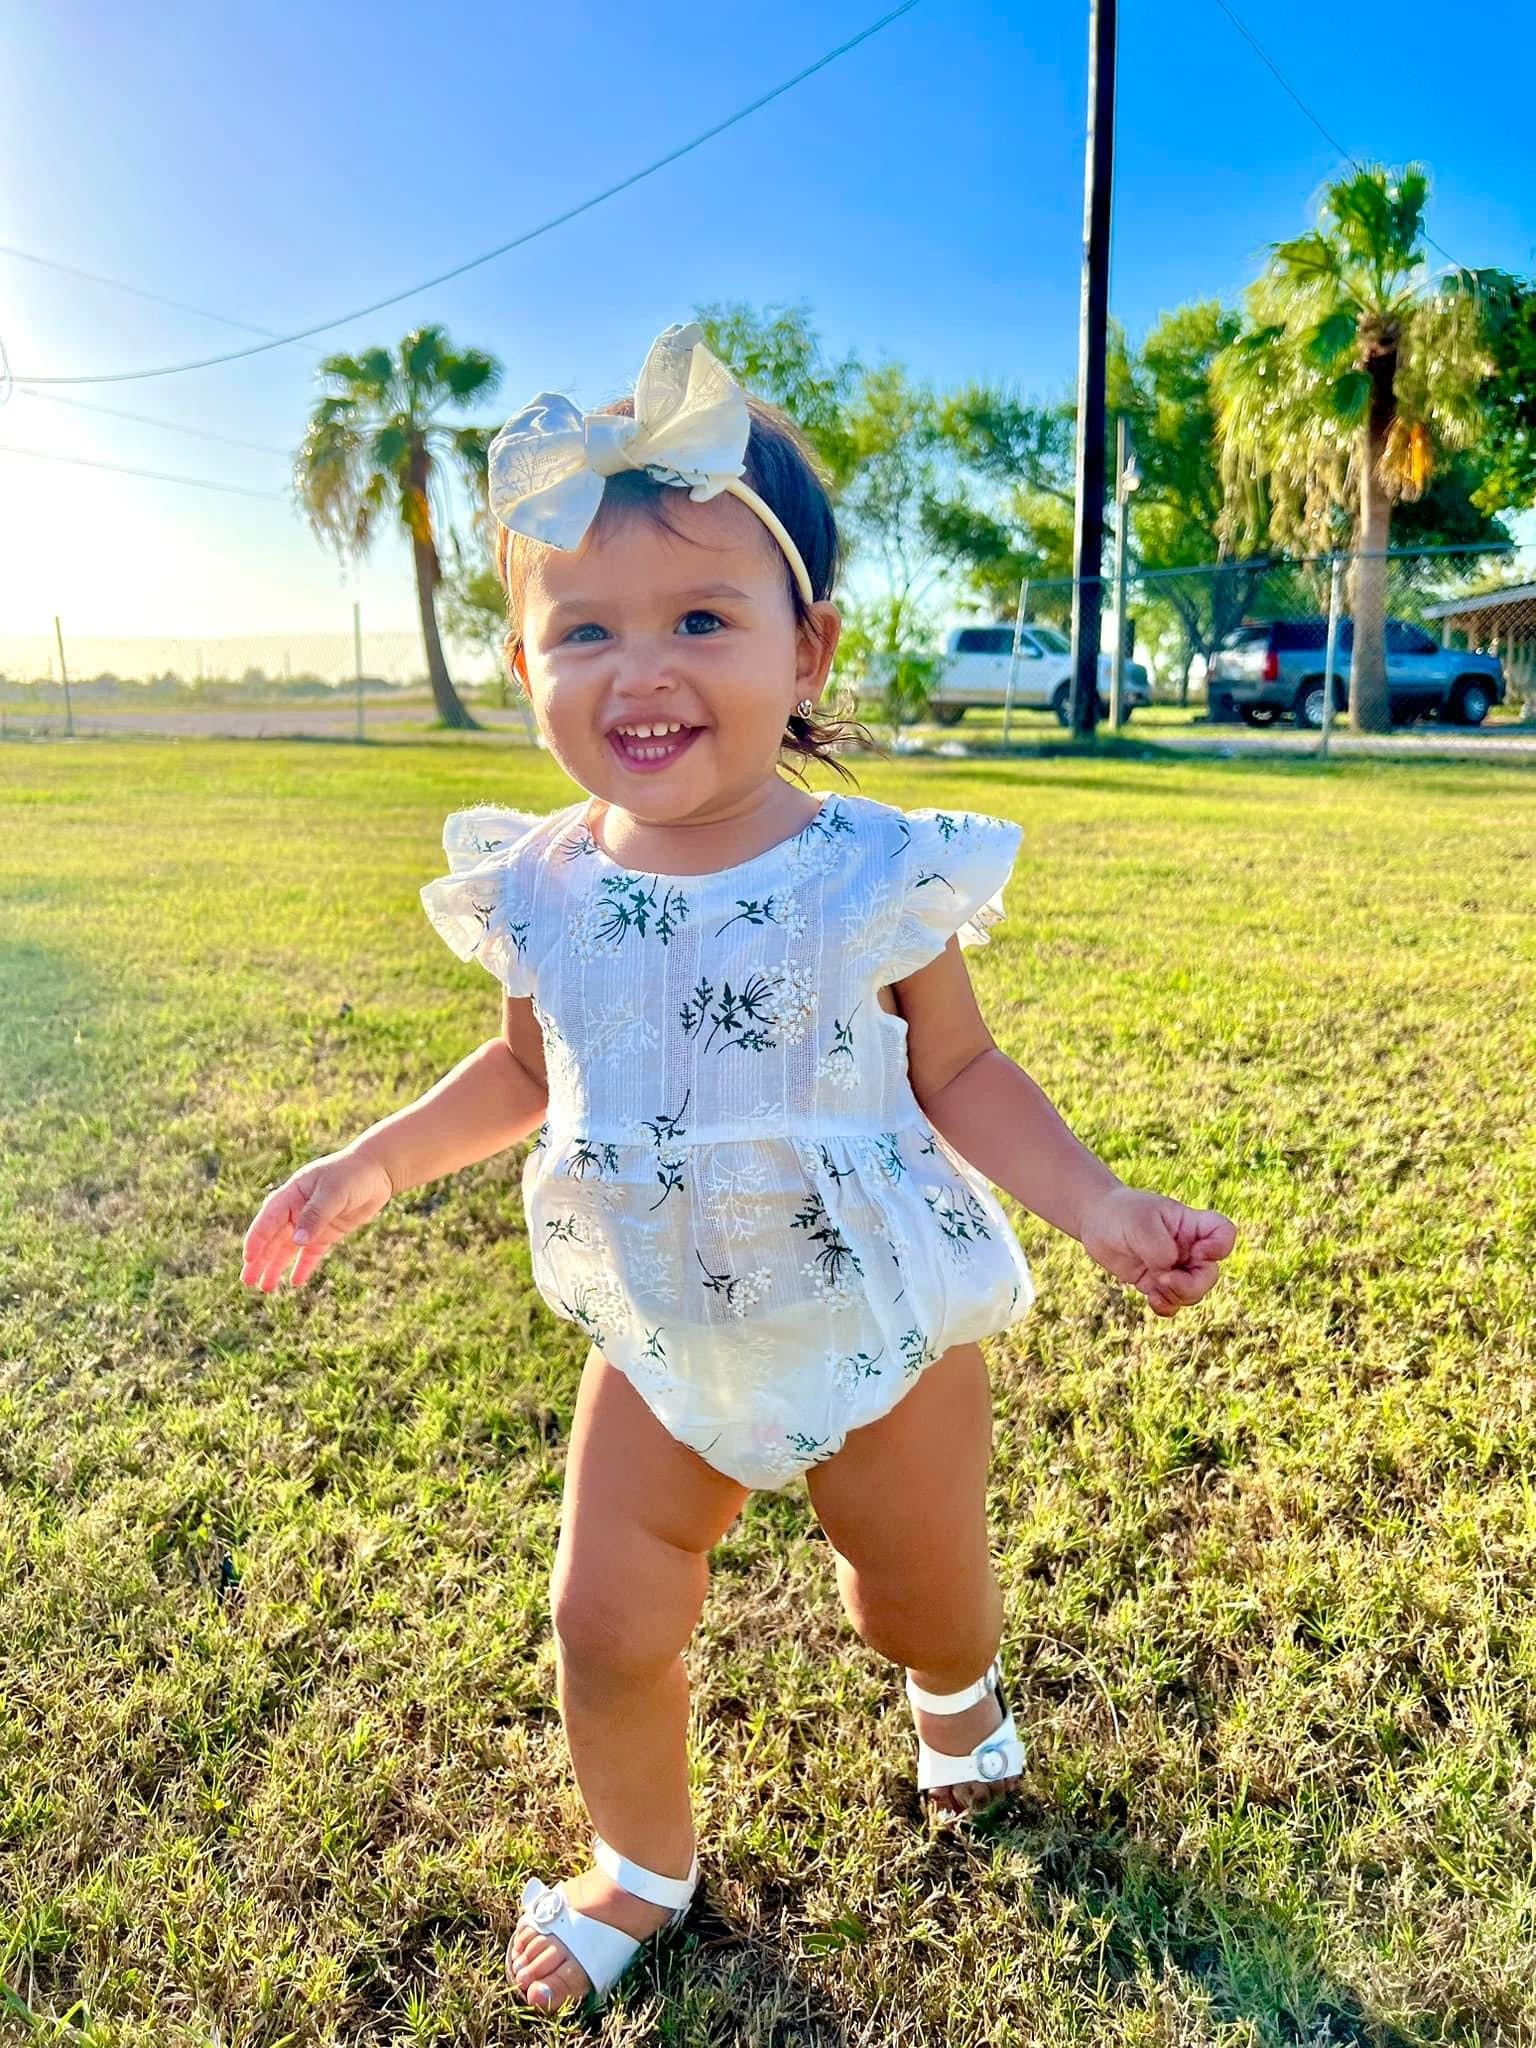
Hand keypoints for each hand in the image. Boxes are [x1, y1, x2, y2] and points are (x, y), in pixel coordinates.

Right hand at [241, 1145, 394, 1291]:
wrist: (378, 1171)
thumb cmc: (352, 1174)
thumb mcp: (333, 1192)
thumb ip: (315, 1216)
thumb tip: (297, 1242)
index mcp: (291, 1195)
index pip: (268, 1220)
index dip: (257, 1239)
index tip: (249, 1258)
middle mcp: (296, 1210)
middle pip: (273, 1239)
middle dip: (260, 1260)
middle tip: (247, 1281)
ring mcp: (311, 1223)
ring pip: (288, 1249)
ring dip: (276, 1267)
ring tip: (266, 1288)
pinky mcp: (327, 1233)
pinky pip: (311, 1254)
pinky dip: (303, 1267)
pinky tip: (295, 1282)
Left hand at [1077, 1184, 1236, 1317]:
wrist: (1096, 1221)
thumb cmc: (1121, 1214)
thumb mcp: (1140, 1225)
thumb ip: (1160, 1249)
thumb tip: (1169, 1272)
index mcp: (1191, 1225)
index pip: (1224, 1234)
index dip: (1220, 1248)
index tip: (1198, 1251)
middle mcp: (1187, 1247)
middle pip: (1210, 1274)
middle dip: (1192, 1284)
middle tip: (1164, 1279)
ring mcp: (1174, 1266)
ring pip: (1193, 1292)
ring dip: (1177, 1296)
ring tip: (1154, 1288)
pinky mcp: (1157, 1282)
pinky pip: (1173, 1302)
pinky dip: (1167, 1307)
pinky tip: (1151, 1299)